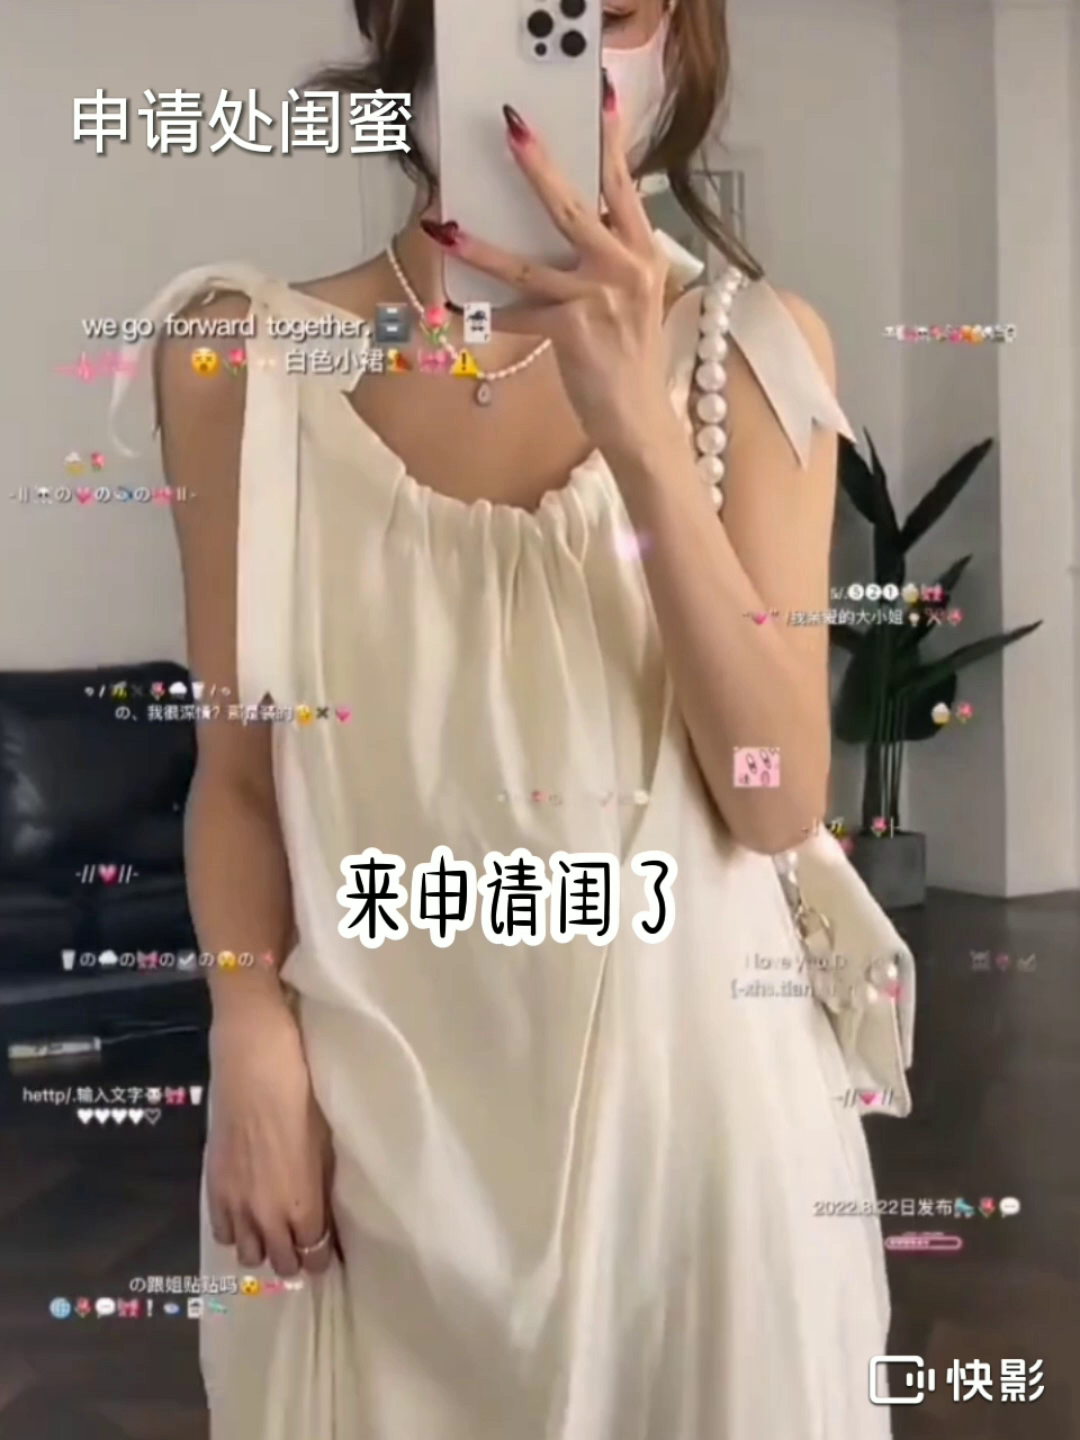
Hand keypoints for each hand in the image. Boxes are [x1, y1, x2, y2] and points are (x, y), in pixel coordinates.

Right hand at [206, 998, 336, 1276]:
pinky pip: (221, 1232)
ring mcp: (236, 1204)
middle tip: (301, 1245)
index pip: (315, 1252)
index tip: (327, 1250)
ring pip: (248, 1256)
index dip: (322, 1256)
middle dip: (294, 1259)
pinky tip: (244, 1218)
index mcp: (302, 1204)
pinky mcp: (212, 1187)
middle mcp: (267, 1215)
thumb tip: (320, 1209)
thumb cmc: (301, 1095)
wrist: (254, 1065)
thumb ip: (319, 1185)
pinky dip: (234, 1231)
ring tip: (271, 1233)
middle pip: (281, 1263)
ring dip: (262, 1248)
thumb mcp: (324, 1143)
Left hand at [422, 77, 672, 451]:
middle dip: (539, 165)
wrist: (640, 418)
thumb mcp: (635, 298)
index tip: (601, 97)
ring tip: (445, 229)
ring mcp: (598, 300)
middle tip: (511, 127)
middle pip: (574, 207)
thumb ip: (612, 258)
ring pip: (529, 265)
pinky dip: (489, 315)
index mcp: (644, 253)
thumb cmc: (631, 357)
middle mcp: (626, 269)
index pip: (625, 186)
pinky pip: (519, 316)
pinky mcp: (572, 333)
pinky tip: (460, 311)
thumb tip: (571, 221)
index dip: (612, 140)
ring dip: (482, 248)